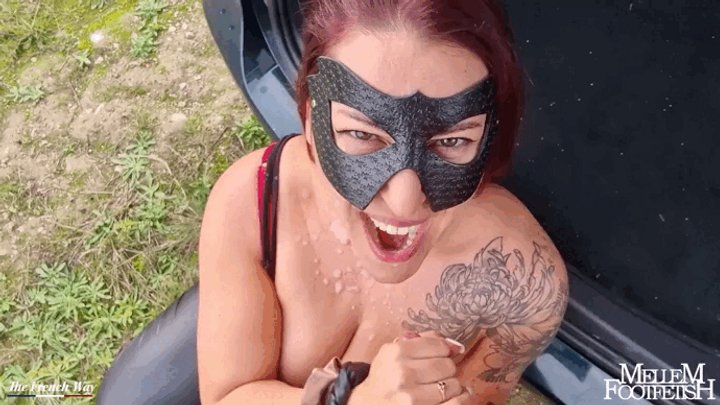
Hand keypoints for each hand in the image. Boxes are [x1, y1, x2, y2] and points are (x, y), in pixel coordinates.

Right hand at [349, 330, 469, 404]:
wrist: (368, 403)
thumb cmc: (386, 376)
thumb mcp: (394, 352)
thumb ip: (424, 341)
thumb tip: (456, 346)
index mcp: (396, 352)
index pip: (439, 346)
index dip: (443, 351)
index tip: (439, 356)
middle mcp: (402, 373)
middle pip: (447, 365)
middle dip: (446, 369)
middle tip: (437, 374)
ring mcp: (411, 397)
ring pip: (453, 385)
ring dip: (451, 386)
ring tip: (440, 387)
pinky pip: (456, 403)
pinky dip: (461, 398)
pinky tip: (456, 396)